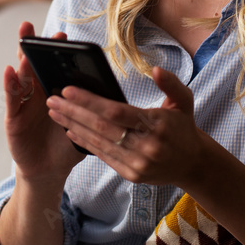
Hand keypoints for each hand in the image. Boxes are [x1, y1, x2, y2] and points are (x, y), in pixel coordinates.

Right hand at [3, 22, 83, 183]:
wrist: (50, 172)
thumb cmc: (67, 145)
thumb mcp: (83, 123)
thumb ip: (90, 108)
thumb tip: (111, 93)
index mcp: (55, 90)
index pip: (55, 66)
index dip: (56, 51)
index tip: (62, 36)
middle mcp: (38, 92)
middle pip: (34, 64)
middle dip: (33, 46)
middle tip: (31, 27)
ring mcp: (24, 103)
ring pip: (21, 77)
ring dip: (21, 61)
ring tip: (23, 46)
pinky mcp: (14, 117)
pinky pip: (12, 98)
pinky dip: (10, 84)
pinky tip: (9, 71)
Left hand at [46, 66, 203, 187]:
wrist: (192, 163)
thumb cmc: (182, 127)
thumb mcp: (184, 100)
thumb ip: (170, 83)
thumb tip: (155, 69)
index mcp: (157, 124)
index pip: (116, 111)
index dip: (89, 101)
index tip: (68, 89)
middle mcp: (146, 146)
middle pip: (102, 127)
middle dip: (73, 112)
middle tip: (52, 100)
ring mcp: (138, 163)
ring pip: (99, 143)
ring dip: (73, 127)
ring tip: (55, 113)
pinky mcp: (131, 174)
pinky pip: (103, 156)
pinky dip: (84, 143)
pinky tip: (69, 131)